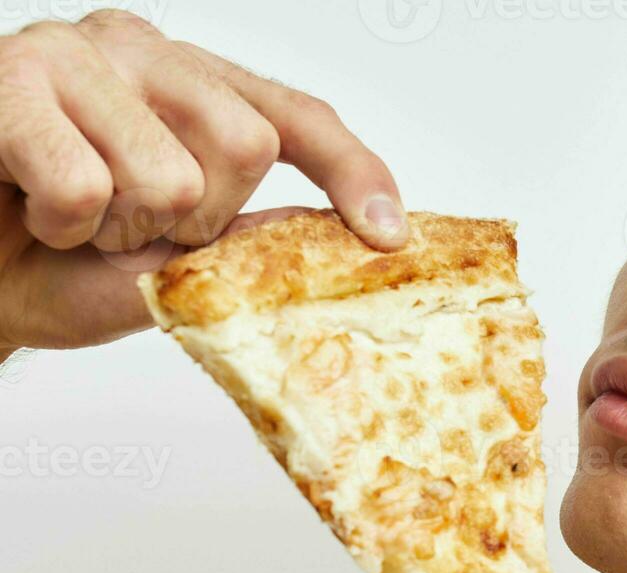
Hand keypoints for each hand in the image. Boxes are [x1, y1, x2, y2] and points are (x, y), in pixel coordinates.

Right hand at [0, 9, 407, 352]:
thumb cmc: (56, 260)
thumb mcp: (171, 264)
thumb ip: (247, 243)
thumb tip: (333, 237)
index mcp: (193, 85)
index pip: (298, 118)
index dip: (352, 173)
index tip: (387, 235)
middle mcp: (143, 51)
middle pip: (245, 147)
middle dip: (195, 219)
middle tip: (131, 227)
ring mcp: (75, 54)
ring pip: (167, 174)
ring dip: (119, 227)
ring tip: (75, 220)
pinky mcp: (9, 81)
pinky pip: (84, 182)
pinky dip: (61, 222)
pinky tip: (30, 206)